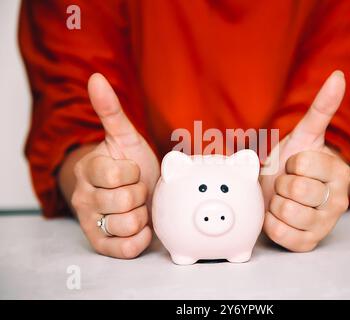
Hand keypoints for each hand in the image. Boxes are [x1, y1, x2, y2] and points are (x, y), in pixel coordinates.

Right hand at [70, 73, 159, 257]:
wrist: (133, 191)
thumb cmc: (131, 164)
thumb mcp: (125, 137)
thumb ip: (111, 111)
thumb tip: (96, 77)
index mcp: (88, 169)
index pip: (118, 174)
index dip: (134, 173)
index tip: (132, 172)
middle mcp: (83, 198)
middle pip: (125, 200)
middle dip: (140, 194)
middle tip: (137, 191)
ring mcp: (91, 223)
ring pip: (128, 224)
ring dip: (142, 216)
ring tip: (138, 208)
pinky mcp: (102, 245)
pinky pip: (125, 249)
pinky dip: (139, 238)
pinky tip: (140, 227)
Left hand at [260, 71, 349, 251]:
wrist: (278, 192)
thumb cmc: (290, 164)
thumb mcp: (303, 136)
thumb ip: (321, 108)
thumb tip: (338, 75)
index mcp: (340, 172)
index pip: (303, 164)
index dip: (290, 162)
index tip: (294, 166)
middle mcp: (339, 201)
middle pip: (294, 189)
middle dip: (281, 183)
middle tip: (286, 184)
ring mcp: (325, 225)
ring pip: (286, 212)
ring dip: (275, 203)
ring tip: (283, 200)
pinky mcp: (308, 243)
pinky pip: (280, 233)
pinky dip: (271, 223)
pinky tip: (279, 217)